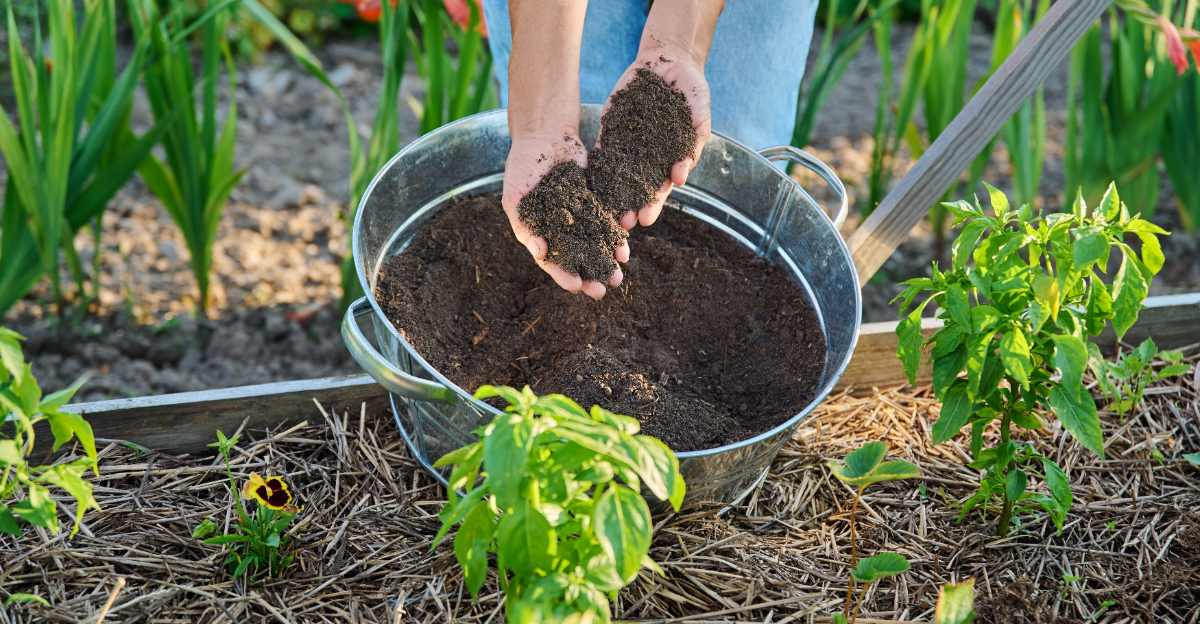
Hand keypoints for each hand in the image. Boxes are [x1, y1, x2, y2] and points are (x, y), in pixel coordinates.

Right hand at [502, 131, 628, 299]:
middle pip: (577, 260)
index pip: (552, 261)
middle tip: (602, 291)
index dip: (563, 275)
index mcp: (540, 232)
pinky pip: (608, 223)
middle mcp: (562, 230)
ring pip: (596, 245)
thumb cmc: (522, 165)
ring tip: (618, 276)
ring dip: (606, 262)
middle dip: (590, 276)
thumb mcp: (515, 193)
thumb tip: (539, 251)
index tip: (577, 285)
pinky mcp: (597, 202)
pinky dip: (617, 236)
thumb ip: (524, 223)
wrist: (545, 135)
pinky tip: (625, 247)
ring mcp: (581, 217)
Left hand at [600, 0, 717, 229]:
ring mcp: (629, 144)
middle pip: (637, 187)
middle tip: (622, 223)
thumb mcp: (699, 109)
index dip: (654, 203)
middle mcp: (649, 157)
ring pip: (617, 175)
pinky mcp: (612, 130)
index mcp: (671, 158)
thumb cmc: (691, 88)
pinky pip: (603, 150)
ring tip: (604, 212)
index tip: (646, 218)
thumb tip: (681, 174)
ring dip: (611, 194)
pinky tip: (588, 181)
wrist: (668, 61)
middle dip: (630, 206)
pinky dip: (596, 166)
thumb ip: (694, 138)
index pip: (661, 187)